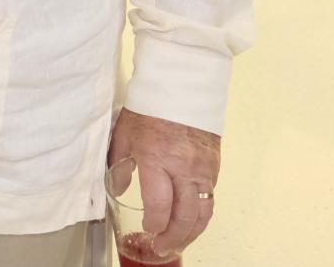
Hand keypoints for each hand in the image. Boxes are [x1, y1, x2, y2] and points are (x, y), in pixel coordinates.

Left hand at [107, 109, 221, 259]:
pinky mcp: (214, 166)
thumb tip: (119, 190)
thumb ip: (120, 165)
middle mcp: (184, 166)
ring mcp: (203, 168)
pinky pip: (210, 198)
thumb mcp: (124, 134)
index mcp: (157, 157)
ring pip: (203, 213)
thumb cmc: (150, 107)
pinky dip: (201, 216)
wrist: (181, 85)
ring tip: (178, 244)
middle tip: (162, 248)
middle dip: (173, 238)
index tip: (147, 230)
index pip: (159, 205)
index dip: (154, 225)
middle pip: (185, 216)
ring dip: (191, 233)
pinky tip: (191, 222)